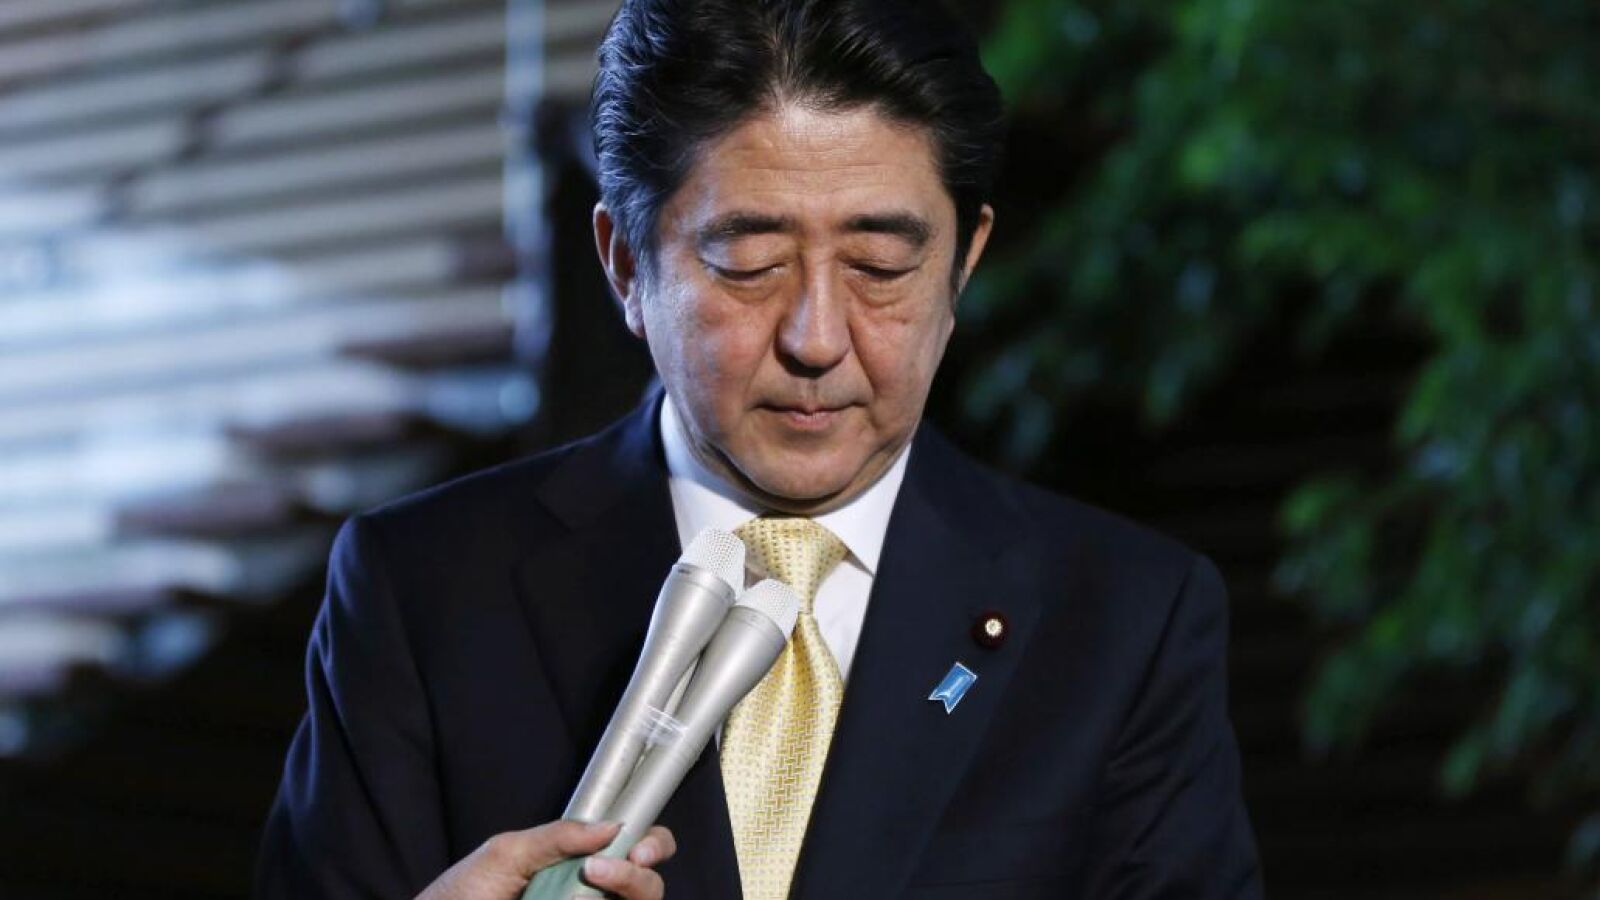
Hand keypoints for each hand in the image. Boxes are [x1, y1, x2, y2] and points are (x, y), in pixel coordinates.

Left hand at [416, 820, 676, 899]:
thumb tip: (611, 825)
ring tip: (580, 894)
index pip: (635, 846)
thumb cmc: (462, 896)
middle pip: (647, 885)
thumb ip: (557, 836)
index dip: (653, 842)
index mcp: (580, 862)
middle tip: (608, 870)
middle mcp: (591, 895)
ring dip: (623, 892)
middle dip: (639, 876)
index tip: (641, 846)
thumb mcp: (505, 854)